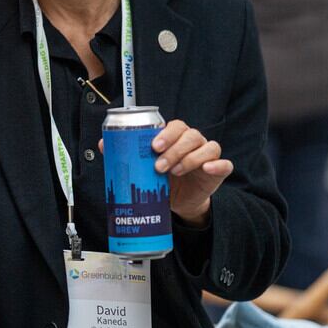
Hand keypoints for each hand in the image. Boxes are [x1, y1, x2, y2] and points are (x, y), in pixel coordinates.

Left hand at [97, 119, 231, 226]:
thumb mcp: (144, 167)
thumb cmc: (161, 179)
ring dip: (190, 158)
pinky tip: (208, 169)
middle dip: (174, 148)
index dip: (166, 133)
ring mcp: (207, 156)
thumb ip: (126, 154)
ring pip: (207, 147)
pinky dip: (218, 164)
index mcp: (176, 137)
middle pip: (190, 135)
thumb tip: (102, 145)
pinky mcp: (218, 171)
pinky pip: (225, 164)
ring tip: (174, 172)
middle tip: (159, 165)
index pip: (175, 126)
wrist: (179, 201)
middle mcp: (193, 142)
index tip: (153, 146)